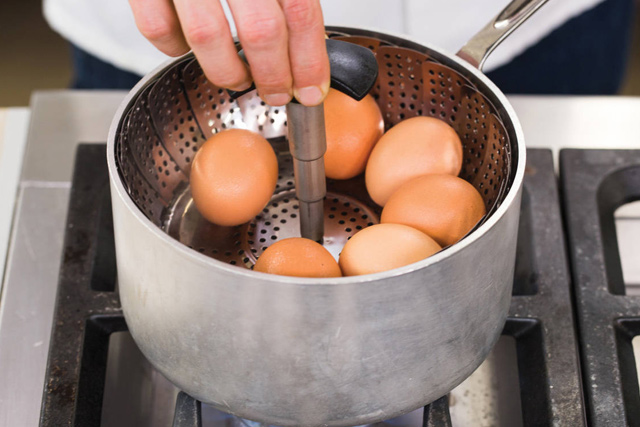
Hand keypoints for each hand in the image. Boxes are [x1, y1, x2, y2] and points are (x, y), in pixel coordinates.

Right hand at [129, 0, 329, 105]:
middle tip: (278, 93)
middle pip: (262, 32)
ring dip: (228, 73)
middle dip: (274, 76)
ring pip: (209, 38)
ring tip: (237, 79)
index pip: (301, 10)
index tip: (311, 88)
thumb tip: (309, 44)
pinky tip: (187, 47)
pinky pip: (157, 28)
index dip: (309, 59)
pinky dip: (174, 49)